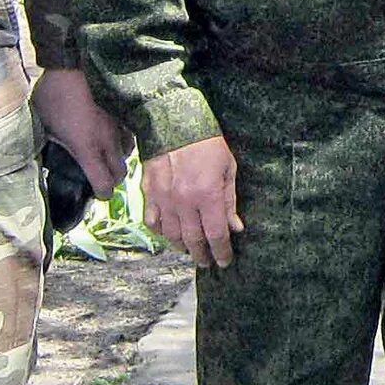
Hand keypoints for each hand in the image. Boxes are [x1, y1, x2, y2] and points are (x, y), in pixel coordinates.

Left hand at [32, 67, 128, 195]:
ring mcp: (119, 125)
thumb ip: (48, 141)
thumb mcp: (42, 122)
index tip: (95, 192)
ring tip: (105, 154)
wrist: (73, 63)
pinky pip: (130, 133)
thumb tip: (43, 151)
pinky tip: (112, 134)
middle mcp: (107, 141)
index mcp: (86, 148)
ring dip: (118, 158)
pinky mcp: (124, 111)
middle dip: (111, 179)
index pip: (104, 184)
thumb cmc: (53, 93)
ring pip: (128, 153)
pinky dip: (123, 140)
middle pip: (121, 174)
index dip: (101, 193)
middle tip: (99, 175)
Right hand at [142, 135, 243, 268]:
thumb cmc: (207, 144)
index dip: (221, 251)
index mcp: (208, 195)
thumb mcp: (228, 169)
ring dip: (182, 247)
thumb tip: (235, 228)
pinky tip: (169, 234)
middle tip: (208, 262)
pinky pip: (152, 222)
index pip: (216, 234)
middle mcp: (184, 202)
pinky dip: (161, 232)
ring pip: (171, 235)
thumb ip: (230, 201)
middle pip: (193, 240)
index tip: (225, 261)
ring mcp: (163, 199)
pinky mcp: (149, 193)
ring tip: (191, 250)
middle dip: (202, 255)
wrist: (174, 122)